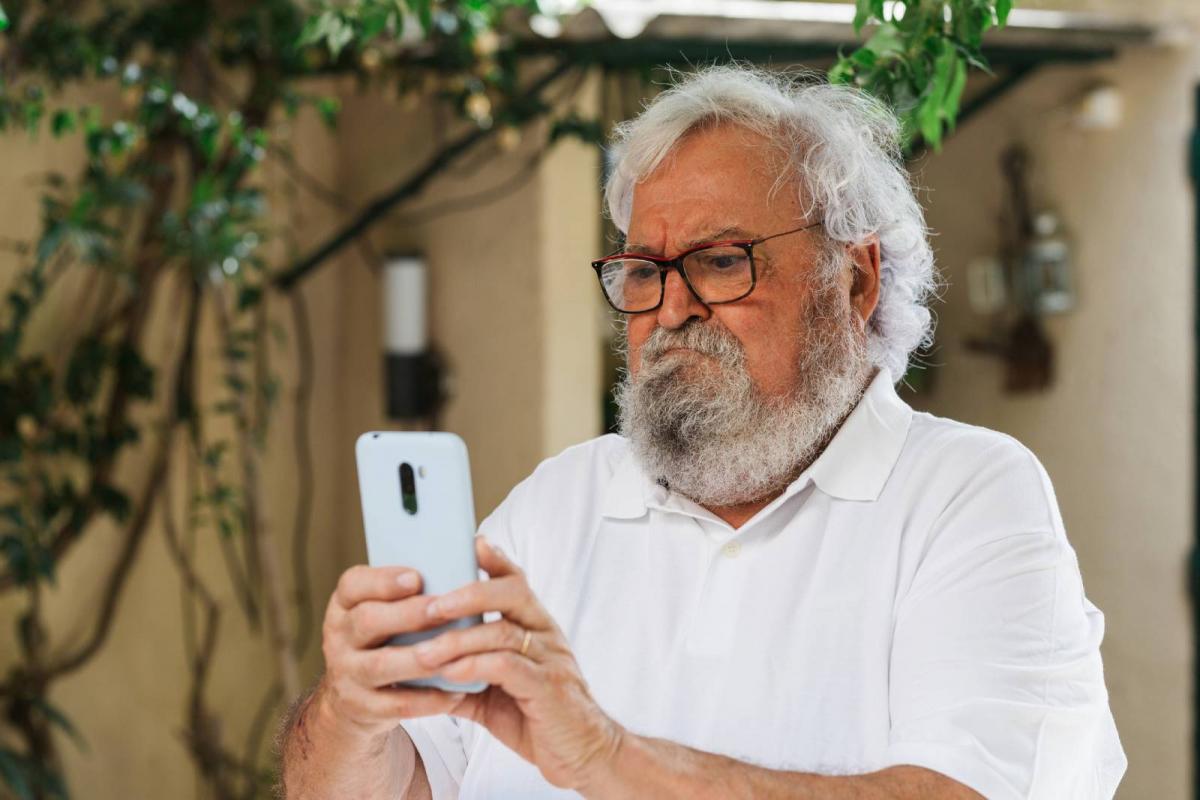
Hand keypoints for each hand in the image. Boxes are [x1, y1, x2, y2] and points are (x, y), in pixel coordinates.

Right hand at [318, 564, 464, 738]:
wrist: (350, 699)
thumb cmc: (383, 639)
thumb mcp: (382, 610)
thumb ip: (412, 590)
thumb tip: (472, 552)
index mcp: (345, 604)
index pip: (353, 585)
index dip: (383, 580)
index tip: (416, 577)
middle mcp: (339, 636)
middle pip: (367, 621)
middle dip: (408, 614)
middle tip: (442, 609)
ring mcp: (347, 673)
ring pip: (381, 665)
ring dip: (419, 658)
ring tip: (453, 651)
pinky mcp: (362, 707)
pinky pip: (396, 705)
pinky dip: (428, 699)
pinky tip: (456, 692)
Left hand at [414, 537, 624, 790]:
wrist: (584, 753)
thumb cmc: (539, 716)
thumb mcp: (497, 689)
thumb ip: (466, 671)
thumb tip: (420, 662)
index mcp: (535, 626)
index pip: (515, 581)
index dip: (494, 560)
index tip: (468, 543)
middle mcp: (545, 634)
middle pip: (512, 592)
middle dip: (469, 592)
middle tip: (431, 605)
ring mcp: (550, 659)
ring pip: (504, 632)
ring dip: (459, 639)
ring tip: (425, 650)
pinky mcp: (548, 688)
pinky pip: (509, 667)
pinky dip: (475, 666)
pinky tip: (450, 673)